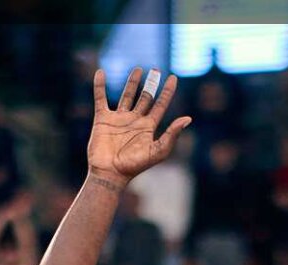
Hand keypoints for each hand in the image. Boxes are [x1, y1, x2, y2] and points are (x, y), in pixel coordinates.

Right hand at [86, 68, 190, 184]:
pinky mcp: (103, 119)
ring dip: (132, 82)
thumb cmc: (134, 166)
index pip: (161, 105)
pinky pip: (100, 98)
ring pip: (127, 96)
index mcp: (148, 127)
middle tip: (156, 69)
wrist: (110, 173)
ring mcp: (119, 119)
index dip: (167, 92)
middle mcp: (135, 121)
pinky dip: (99, 86)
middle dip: (151, 84)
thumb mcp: (158, 151)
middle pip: (146, 98)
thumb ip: (172, 135)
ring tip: (138, 69)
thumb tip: (188, 118)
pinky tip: (100, 73)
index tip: (173, 78)